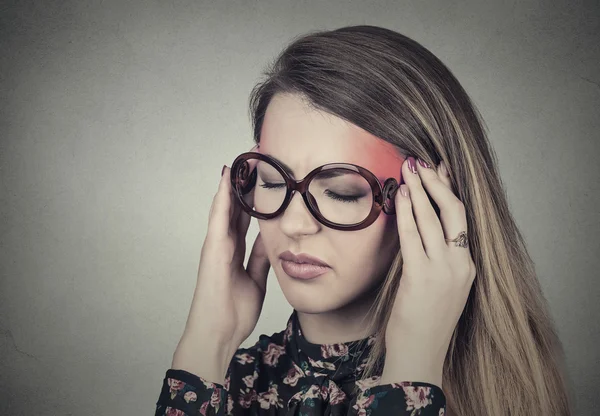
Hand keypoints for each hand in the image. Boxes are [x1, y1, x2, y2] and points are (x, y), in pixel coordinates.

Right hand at [172, 144, 270, 381]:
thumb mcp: (256, 279)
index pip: (245, 218)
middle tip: (253, 161)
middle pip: (235, 208)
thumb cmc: (233, 311)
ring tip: (240, 161)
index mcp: (234, 251)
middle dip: (243, 186)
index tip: (264, 180)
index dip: (253, 198)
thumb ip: (260, 257)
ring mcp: (215, 245)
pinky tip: (226, 180)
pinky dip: (221, 199)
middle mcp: (223, 244)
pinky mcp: (212, 250)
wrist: (218, 334)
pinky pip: (217, 219)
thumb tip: (270, 238)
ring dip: (231, 184)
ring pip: (224, 208)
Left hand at [379, 157, 475, 387]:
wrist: (420, 356)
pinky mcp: (422, 276)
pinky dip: (407, 212)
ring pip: (434, 219)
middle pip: (454, 212)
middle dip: (437, 183)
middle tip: (422, 161)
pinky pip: (413, 236)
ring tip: (409, 168)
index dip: (450, 191)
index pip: (461, 219)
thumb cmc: (424, 324)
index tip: (440, 170)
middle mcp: (460, 265)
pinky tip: (400, 195)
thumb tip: (420, 232)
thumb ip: (435, 261)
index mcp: (467, 267)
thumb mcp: (439, 289)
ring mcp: (444, 270)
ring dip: (420, 190)